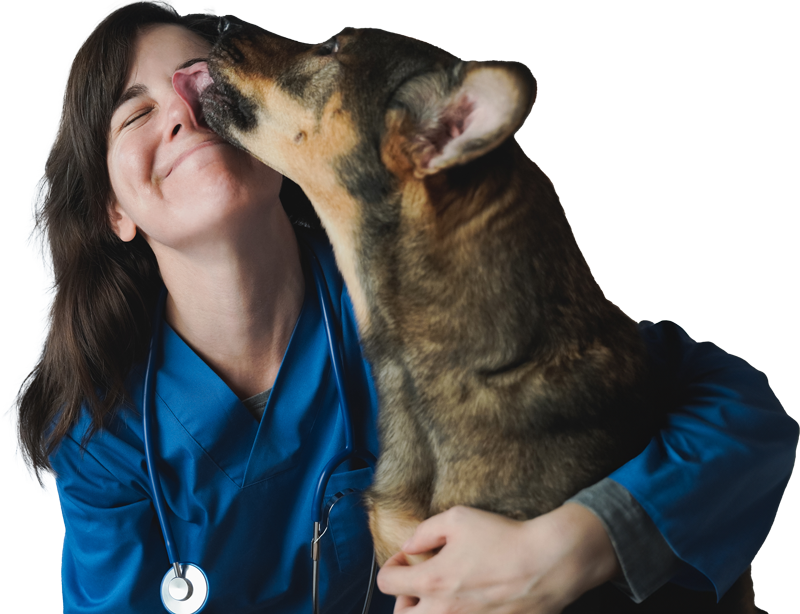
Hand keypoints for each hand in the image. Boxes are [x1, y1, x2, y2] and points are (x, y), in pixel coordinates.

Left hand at [376, 503, 620, 613]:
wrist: (547, 563)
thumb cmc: (503, 538)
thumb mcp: (458, 518)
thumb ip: (424, 532)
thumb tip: (409, 546)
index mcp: (433, 582)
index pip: (386, 583)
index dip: (391, 567)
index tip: (406, 559)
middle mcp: (445, 612)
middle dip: (403, 599)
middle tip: (418, 582)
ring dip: (427, 610)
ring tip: (442, 592)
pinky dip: (455, 613)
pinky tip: (468, 598)